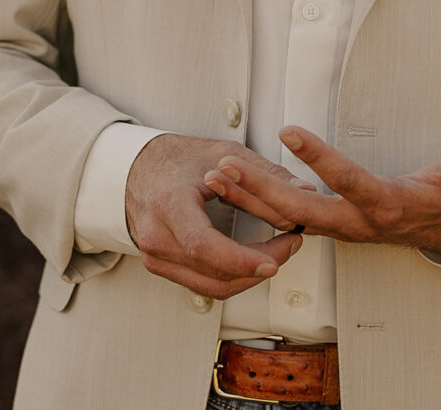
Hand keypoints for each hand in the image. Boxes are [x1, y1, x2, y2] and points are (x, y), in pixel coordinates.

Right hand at [125, 134, 306, 299]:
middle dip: (259, 267)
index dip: (242, 260)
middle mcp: (157, 236)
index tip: (274, 260)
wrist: (136, 168)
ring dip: (249, 276)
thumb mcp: (223, 153)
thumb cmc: (175, 158)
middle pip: (213, 273)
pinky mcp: (161, 266)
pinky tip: (252, 259)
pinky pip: (202, 285)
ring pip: (211, 287)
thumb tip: (304, 190)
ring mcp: (156, 256)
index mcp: (169, 205)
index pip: (203, 245)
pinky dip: (232, 277)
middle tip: (290, 245)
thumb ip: (266, 173)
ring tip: (277, 253)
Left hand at [206, 127, 440, 257]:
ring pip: (289, 218)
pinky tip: (235, 188)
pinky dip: (260, 204)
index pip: (348, 181)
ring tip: (215, 176)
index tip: (288, 131)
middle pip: (302, 209)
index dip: (319, 157)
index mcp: (389, 206)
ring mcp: (344, 228)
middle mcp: (359, 223)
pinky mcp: (335, 226)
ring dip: (251, 199)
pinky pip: (290, 220)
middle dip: (261, 189)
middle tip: (226, 164)